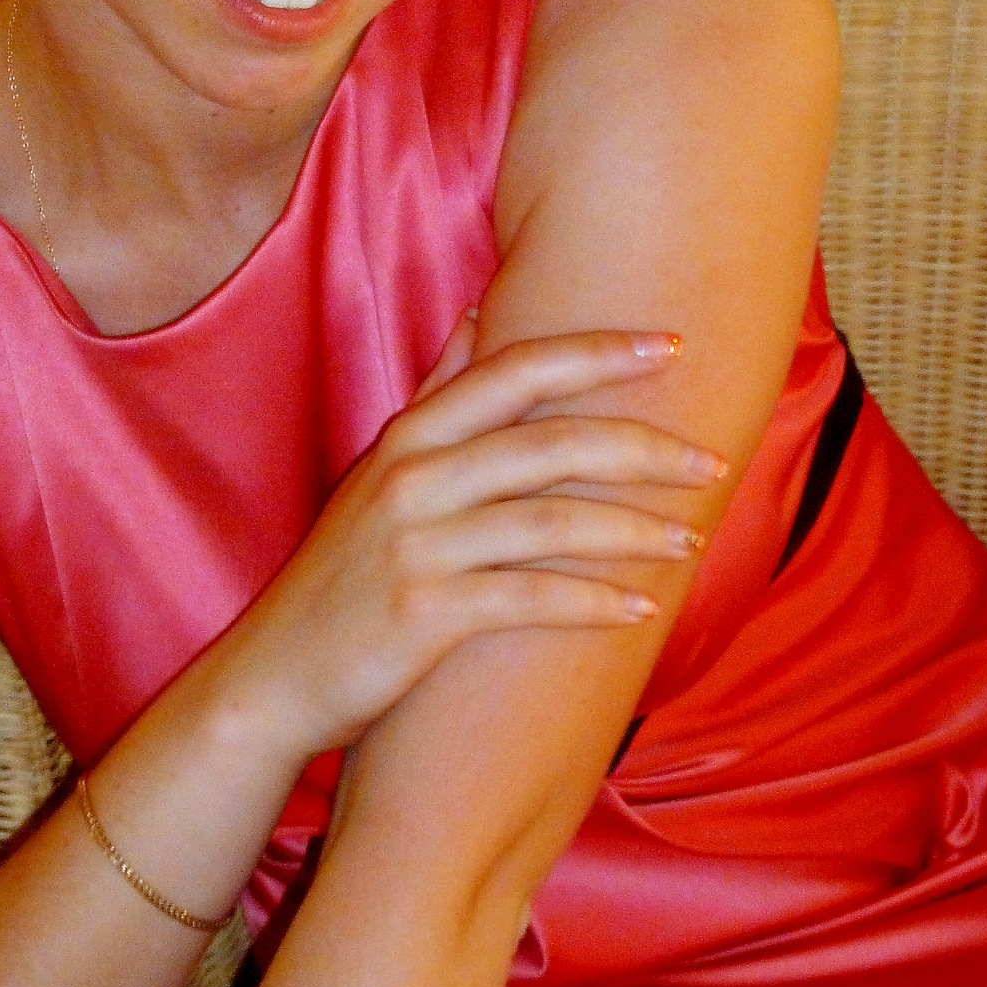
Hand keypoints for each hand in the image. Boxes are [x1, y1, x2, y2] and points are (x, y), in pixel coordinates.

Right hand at [224, 315, 724, 759]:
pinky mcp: (422, 610)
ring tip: (692, 540)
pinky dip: (592, 601)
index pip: (518, 368)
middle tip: (713, 457)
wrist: (273, 677)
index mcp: (412, 432)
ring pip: (550, 519)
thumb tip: (482, 309)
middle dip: (642, 445)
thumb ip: (439, 390)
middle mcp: (413, 475)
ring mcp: (416, 542)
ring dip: (634, 529)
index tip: (671, 345)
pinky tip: (640, 610)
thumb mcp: (383, 466)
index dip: (598, 352)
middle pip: (550, 441)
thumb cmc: (346, 571)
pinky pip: (528, 597)